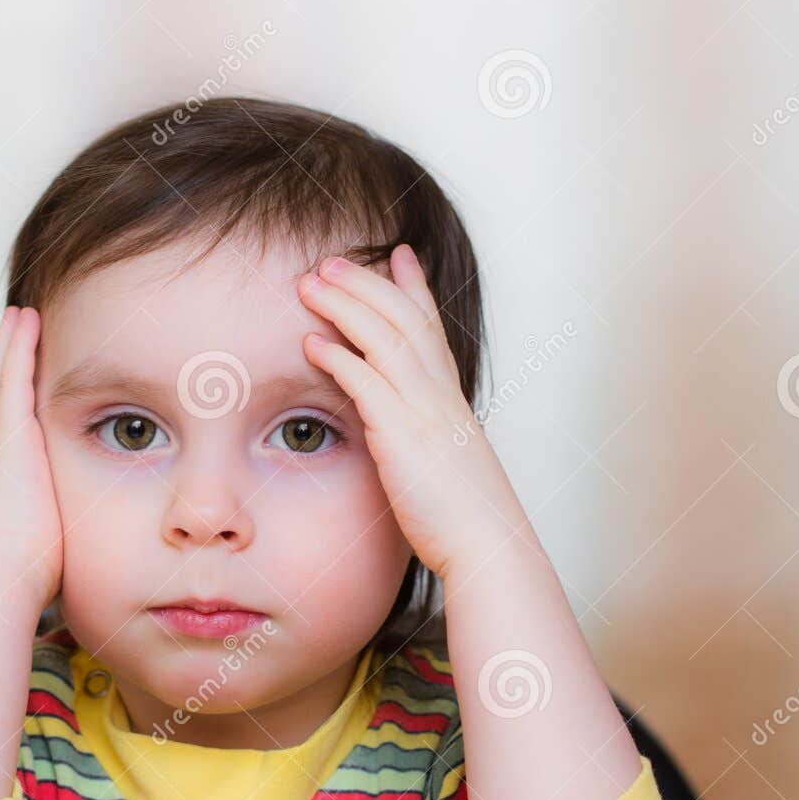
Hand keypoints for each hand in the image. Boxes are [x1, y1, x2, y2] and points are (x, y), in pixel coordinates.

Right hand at [0, 306, 62, 615]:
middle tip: (10, 329)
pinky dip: (17, 348)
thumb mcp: (44, 547)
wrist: (2, 579)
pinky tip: (27, 322)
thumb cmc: (25, 578)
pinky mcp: (10, 437)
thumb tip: (79, 552)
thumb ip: (57, 535)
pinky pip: (12, 379)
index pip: (1, 430)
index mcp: (1, 482)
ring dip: (8, 344)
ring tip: (19, 314)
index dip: (4, 400)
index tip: (14, 378)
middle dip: (1, 361)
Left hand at [296, 246, 532, 582]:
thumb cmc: (463, 517)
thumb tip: (405, 431)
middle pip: (403, 320)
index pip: (432, 326)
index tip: (398, 253)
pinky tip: (311, 344)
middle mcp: (440, 395)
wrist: (487, 545)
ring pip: (385, 340)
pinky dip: (340, 359)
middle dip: (365, 283)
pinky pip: (369, 386)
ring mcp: (425, 412)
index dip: (414, 287)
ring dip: (345, 306)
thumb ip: (426, 436)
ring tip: (311, 283)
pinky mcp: (405, 438)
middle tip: (330, 260)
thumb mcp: (446, 463)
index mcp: (450, 398)